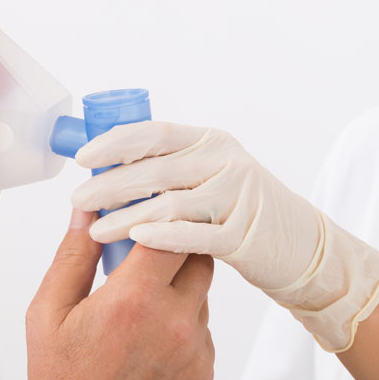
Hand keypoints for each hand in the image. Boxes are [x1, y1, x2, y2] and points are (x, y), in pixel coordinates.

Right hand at [25, 209, 213, 379]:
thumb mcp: (49, 311)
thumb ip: (73, 255)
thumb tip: (85, 212)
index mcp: (133, 301)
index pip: (170, 232)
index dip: (160, 215)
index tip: (146, 211)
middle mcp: (174, 323)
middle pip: (197, 257)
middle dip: (173, 246)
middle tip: (142, 252)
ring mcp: (194, 351)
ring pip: (201, 294)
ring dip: (178, 286)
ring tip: (137, 303)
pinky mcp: (204, 374)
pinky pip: (203, 329)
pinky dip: (182, 322)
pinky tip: (147, 335)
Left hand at [71, 121, 378, 351]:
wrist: (301, 245)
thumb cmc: (237, 208)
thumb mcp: (208, 174)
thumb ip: (167, 167)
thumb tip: (103, 167)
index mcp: (208, 141)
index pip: (153, 134)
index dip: (114, 144)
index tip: (82, 158)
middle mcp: (223, 162)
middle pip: (154, 170)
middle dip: (109, 185)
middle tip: (78, 200)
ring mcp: (236, 197)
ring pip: (168, 204)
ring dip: (126, 217)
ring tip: (95, 230)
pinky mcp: (243, 235)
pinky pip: (194, 236)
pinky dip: (162, 237)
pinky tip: (136, 241)